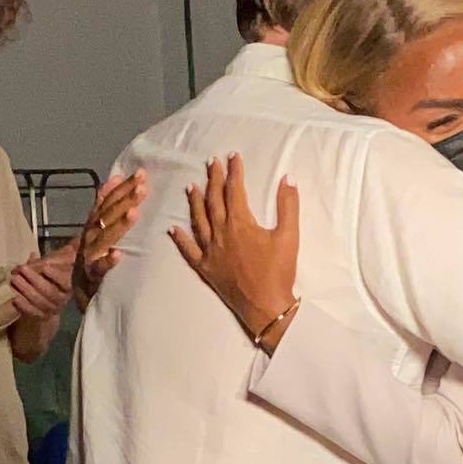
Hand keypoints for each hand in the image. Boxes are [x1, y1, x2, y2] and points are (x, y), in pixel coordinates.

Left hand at [10, 243, 73, 319]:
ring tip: (14, 279)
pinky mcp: (41, 317)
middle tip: (22, 268)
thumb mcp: (48, 270)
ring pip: (38, 300)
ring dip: (25, 289)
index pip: (66, 282)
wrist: (47, 305)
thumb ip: (42, 262)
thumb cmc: (47, 282)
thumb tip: (34, 254)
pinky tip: (14, 296)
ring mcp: (51, 309)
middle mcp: (61, 299)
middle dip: (34, 278)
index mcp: (67, 287)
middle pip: (49, 291)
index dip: (56, 275)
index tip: (45, 267)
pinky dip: (22, 304)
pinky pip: (31, 311)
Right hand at [74, 171, 146, 309]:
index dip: (124, 187)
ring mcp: (90, 254)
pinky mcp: (91, 276)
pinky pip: (99, 268)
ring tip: (134, 213)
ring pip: (105, 237)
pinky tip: (118, 255)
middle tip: (142, 188)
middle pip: (108, 214)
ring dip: (119, 225)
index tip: (140, 174)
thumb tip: (113, 179)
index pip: (109, 201)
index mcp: (94, 223)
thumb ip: (105, 204)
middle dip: (125, 200)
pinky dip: (108, 261)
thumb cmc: (94, 254)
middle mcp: (91, 235)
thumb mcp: (98, 227)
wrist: (79, 288)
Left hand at [169, 154, 298, 343]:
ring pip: (198, 220)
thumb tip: (288, 178)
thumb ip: (288, 205)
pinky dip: (180, 239)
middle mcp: (221, 233)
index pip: (234, 190)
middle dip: (213, 179)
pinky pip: (189, 251)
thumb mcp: (289, 236)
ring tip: (191, 187)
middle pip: (214, 200)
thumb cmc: (279, 272)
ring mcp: (211, 251)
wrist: (266, 307)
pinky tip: (172, 229)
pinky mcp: (207, 268)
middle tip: (211, 163)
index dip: (234, 171)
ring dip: (194, 202)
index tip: (233, 156)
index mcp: (240, 223)